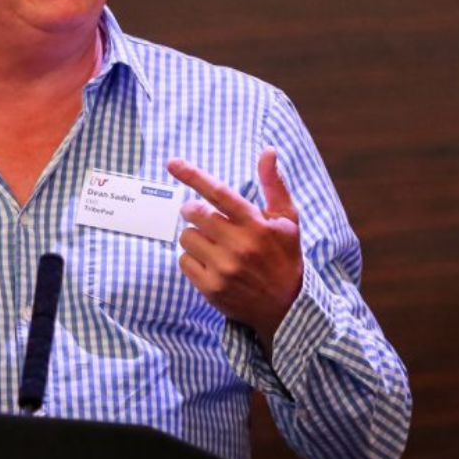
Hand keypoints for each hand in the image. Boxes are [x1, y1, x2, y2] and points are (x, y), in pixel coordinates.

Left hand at [167, 147, 302, 343]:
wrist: (286, 307)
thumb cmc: (284, 256)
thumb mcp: (287, 219)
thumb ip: (274, 184)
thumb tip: (267, 151)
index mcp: (256, 224)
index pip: (219, 192)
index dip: (193, 175)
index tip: (172, 163)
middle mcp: (239, 245)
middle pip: (194, 213)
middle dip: (193, 210)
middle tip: (203, 217)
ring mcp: (224, 268)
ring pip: (186, 237)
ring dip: (194, 236)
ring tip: (213, 245)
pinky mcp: (211, 288)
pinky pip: (183, 261)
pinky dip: (191, 259)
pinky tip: (210, 264)